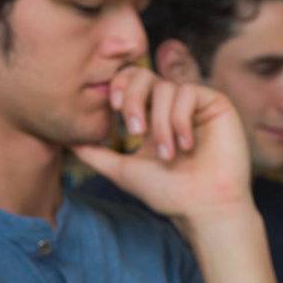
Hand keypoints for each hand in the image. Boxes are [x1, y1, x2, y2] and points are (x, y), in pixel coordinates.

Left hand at [72, 66, 252, 225]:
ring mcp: (194, 103)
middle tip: (134, 130)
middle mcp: (172, 106)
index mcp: (151, 116)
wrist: (203, 207)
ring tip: (167, 154)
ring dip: (161, 124)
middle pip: (144, 75)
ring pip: (165, 88)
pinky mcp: (215, 103)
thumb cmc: (167, 193)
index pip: (131, 83)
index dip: (120, 86)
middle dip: (134, 99)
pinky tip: (186, 145)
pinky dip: (181, 119)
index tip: (113, 107)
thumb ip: (96, 155)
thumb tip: (67, 142)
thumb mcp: (123, 171)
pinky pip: (188, 92)